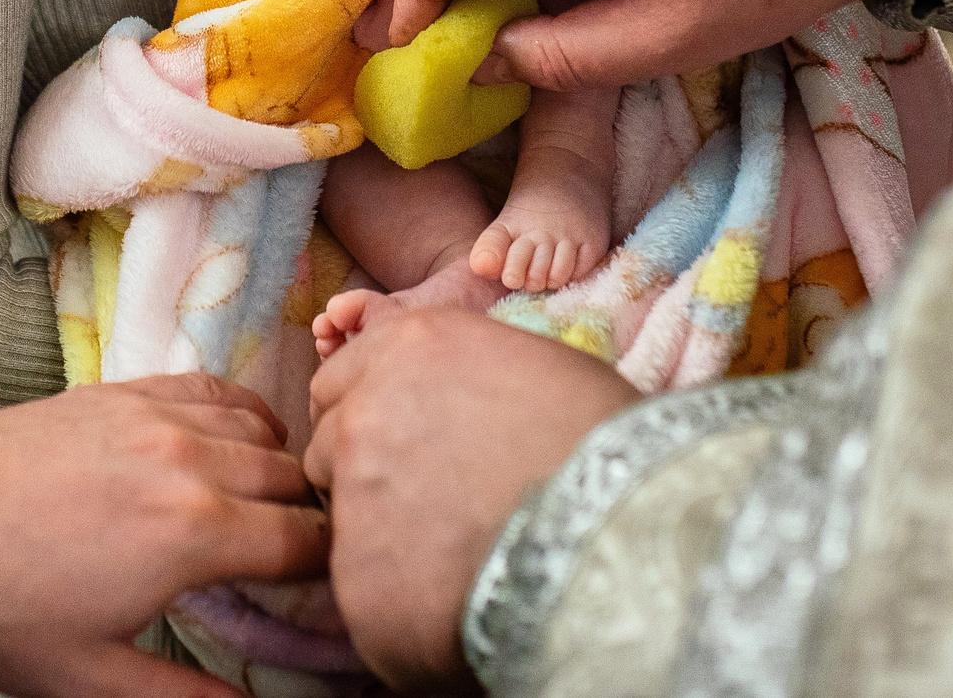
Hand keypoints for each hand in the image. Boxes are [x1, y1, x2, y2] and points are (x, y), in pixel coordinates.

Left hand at [0, 377, 328, 697]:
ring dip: (280, 468)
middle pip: (294, 479)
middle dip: (312, 520)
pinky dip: (244, 415)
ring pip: (262, 430)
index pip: (305, 541)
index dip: (331, 571)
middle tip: (303, 559)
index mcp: (192, 533)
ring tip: (272, 509)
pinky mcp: (124, 390)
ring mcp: (156, 415)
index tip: (332, 594)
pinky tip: (239, 443)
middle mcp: (189, 460)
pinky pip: (215, 388)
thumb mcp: (87, 679)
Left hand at [305, 310, 639, 689]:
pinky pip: (363, 589)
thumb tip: (451, 404)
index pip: (340, 379)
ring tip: (448, 559)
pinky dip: (398, 603)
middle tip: (425, 509)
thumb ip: (463, 377)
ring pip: (340, 518)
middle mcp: (366, 410)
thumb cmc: (608, 445)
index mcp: (410, 346)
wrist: (624, 531)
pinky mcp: (357, 577)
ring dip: (376, 536)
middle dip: (363, 475)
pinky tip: (455, 605)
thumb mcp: (533, 368)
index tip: (399, 447)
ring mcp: (354, 492)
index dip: (367, 415)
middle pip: (328, 446)